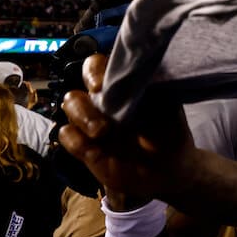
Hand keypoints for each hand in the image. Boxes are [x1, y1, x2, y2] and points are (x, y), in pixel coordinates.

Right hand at [57, 53, 195, 209]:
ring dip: (81, 117)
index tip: (99, 85)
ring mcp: (91, 122)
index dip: (93, 71)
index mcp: (120, 85)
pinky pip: (66, 135)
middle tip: (103, 121)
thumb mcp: (166, 107)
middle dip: (84, 103)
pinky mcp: (84, 145)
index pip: (97, 66)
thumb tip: (138, 70)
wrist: (167, 170)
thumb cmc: (169, 132)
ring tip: (101, 133)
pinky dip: (75, 140)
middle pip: (78, 89)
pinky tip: (92, 150)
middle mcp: (102, 100)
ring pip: (69, 106)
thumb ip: (149, 88)